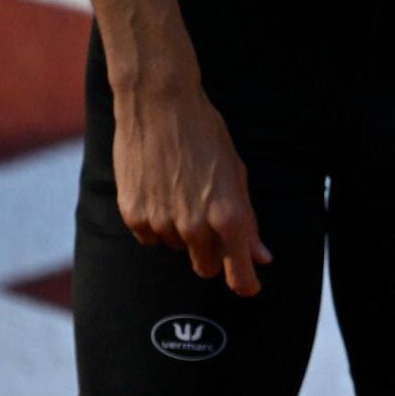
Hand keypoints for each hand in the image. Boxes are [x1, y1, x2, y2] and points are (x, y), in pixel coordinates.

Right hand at [113, 81, 271, 295]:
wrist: (159, 106)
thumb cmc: (205, 136)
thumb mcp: (237, 174)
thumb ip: (248, 221)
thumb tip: (261, 257)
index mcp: (228, 215)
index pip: (238, 270)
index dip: (245, 282)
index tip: (249, 288)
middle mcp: (195, 225)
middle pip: (206, 266)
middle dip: (213, 254)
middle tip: (212, 224)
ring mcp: (162, 223)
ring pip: (177, 247)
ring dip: (183, 231)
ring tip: (182, 190)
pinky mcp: (133, 216)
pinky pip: (150, 237)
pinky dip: (156, 223)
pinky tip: (159, 192)